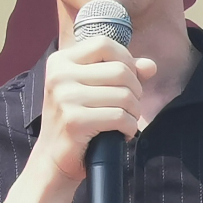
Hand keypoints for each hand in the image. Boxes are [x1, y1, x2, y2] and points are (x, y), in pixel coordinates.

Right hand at [33, 38, 157, 185]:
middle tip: (128, 106)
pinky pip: (120, 117)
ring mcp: (65, 98)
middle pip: (120, 70)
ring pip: (124, 95)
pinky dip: (129, 127)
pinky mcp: (74, 120)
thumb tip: (150, 66)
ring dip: (133, 112)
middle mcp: (59, 75)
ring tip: (125, 121)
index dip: (125, 59)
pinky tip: (121, 133)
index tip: (126, 79)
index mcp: (60, 61)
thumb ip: (121, 72)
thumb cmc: (76, 120)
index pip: (104, 44)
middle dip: (134, 91)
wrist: (52, 158)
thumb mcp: (93, 89)